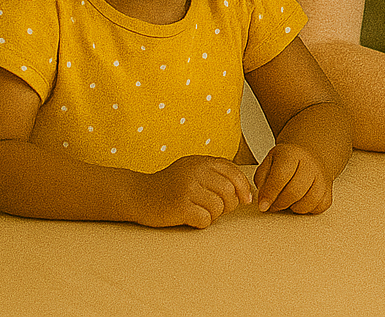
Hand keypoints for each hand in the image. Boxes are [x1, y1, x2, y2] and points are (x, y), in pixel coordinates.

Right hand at [135, 155, 253, 228]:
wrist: (137, 194)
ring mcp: (187, 189)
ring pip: (219, 207)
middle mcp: (195, 172)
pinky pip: (205, 219)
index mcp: (201, 162)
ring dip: (213, 215)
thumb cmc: (170, 185)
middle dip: (229, 205)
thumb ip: (217, 174)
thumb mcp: (193, 170)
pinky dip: (202, 223)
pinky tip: (191, 218)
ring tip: (200, 212)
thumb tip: (246, 192)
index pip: (234, 173)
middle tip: (217, 209)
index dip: (244, 188)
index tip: (245, 200)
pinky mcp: (179, 207)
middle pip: (229, 192)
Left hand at [254, 142, 334, 214]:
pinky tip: (301, 202)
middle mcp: (310, 163)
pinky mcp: (329, 189)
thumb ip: (262, 179)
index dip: (270, 194)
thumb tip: (263, 200)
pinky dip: (309, 209)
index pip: (280, 176)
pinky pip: (320, 206)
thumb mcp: (268, 163)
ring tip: (288, 202)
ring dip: (295, 207)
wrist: (309, 155)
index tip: (263, 206)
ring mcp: (322, 176)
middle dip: (280, 203)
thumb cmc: (285, 162)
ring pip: (310, 201)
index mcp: (291, 154)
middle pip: (295, 191)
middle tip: (273, 204)